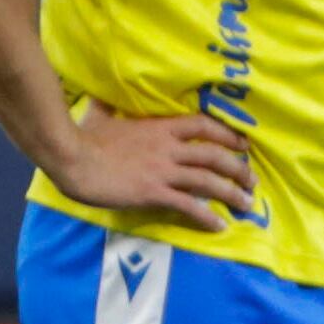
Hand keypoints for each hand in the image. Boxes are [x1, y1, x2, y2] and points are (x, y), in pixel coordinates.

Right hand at [48, 100, 257, 231]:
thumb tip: (101, 97)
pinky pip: (188, 205)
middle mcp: (168, 147)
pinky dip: (207, 217)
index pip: (203, 126)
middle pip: (214, 154)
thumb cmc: (84, 138)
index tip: (243, 144)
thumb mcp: (100, 115)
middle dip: (237, 168)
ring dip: (231, 193)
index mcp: (159, 127)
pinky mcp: (153, 192)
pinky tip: (220, 226)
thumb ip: (108, 107)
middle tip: (251, 180)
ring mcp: (162, 170)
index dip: (227, 134)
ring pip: (208, 180)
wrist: (72, 158)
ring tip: (246, 204)